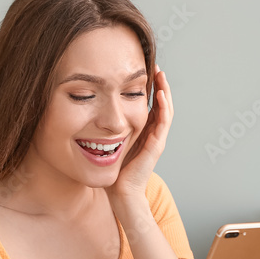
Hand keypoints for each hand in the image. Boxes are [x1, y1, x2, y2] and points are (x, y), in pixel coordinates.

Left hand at [107, 66, 173, 202]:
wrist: (120, 191)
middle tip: (156, 67)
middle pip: (161, 104)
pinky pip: (163, 122)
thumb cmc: (114, 169)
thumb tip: (94, 109)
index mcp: (143, 132)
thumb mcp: (110, 140)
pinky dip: (163, 107)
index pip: (151, 105)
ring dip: (165, 92)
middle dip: (160, 85)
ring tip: (161, 75)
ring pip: (166, 110)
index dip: (150, 88)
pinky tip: (160, 94)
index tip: (145, 71)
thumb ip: (108, 127)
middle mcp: (153, 134)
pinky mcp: (156, 146)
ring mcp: (156, 140)